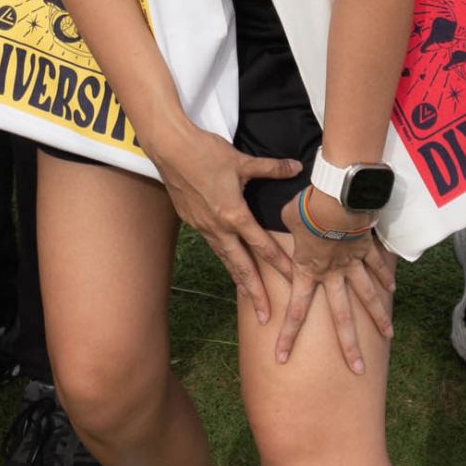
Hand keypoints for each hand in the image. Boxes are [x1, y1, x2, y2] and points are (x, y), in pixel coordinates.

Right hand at [148, 121, 298, 323]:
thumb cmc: (205, 152)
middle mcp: (218, 227)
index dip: (280, 265)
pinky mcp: (192, 220)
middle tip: (266, 316)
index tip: (293, 282)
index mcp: (234, 214)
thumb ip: (271, 168)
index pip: (262, 246)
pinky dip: (224, 258)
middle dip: (255, 293)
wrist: (169, 148)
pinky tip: (229, 261)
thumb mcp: (242, 161)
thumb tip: (295, 167)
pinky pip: (213, 245)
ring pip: (225, 258)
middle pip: (241, 266)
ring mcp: (202, 226)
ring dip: (238, 279)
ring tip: (249, 297)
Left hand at [274, 187, 396, 374]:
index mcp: (308, 271)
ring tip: (388, 336)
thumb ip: (287, 224)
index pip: (295, 310)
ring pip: (368, 297)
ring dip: (379, 317)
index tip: (281, 358)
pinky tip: (392, 289)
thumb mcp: (287, 217)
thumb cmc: (307, 207)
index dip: (288, 335)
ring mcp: (352, 263)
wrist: (337, 197)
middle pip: (342, 317)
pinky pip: (377, 265)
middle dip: (349, 346)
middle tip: (357, 368)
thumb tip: (288, 217)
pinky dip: (384, 276)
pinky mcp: (366, 248)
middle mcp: (332, 274)